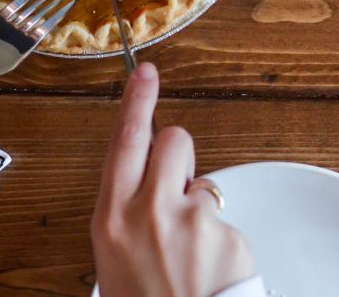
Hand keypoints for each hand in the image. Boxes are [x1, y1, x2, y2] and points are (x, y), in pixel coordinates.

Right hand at [92, 63, 255, 296]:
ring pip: (202, 184)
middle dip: (175, 153)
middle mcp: (149, 211)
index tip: (145, 70)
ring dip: (198, 206)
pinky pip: (225, 219)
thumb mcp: (113, 260)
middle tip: (174, 186)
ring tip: (191, 251)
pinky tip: (211, 268)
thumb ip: (125, 215)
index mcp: (111, 217)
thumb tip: (141, 186)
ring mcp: (191, 220)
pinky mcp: (227, 233)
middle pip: (172, 140)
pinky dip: (221, 239)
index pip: (125, 140)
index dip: (136, 100)